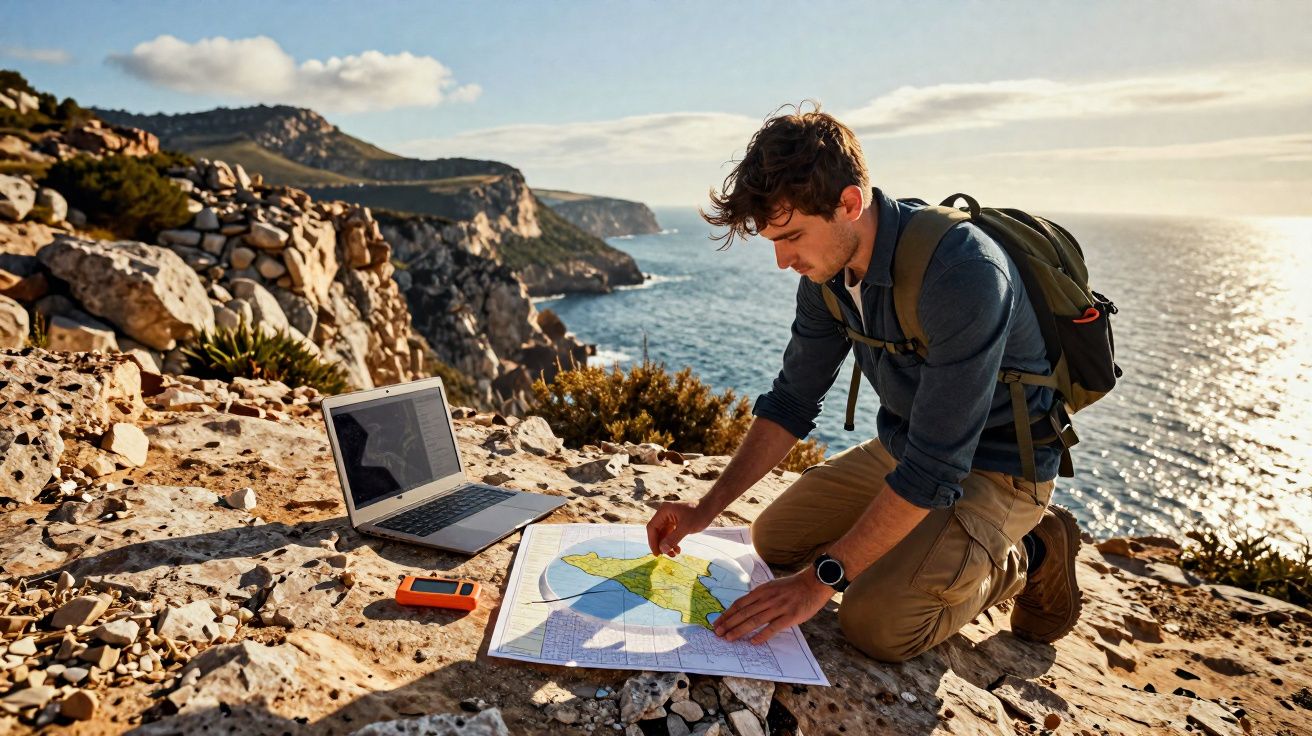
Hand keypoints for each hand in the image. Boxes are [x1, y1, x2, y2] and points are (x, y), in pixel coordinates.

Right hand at [646, 501, 711, 556]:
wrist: (710, 508)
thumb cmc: (699, 514)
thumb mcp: (686, 527)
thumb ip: (673, 539)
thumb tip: (662, 549)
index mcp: (664, 511)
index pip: (652, 527)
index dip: (652, 541)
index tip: (657, 553)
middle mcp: (664, 513)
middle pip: (657, 532)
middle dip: (661, 545)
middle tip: (666, 555)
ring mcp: (670, 518)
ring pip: (663, 534)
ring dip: (667, 545)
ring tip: (674, 554)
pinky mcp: (675, 522)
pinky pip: (670, 534)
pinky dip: (672, 542)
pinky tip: (677, 549)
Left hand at [713, 570, 832, 645]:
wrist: (814, 583)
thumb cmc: (793, 586)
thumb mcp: (772, 586)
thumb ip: (760, 596)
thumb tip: (746, 608)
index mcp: (762, 591)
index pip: (739, 603)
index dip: (727, 614)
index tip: (717, 622)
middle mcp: (767, 599)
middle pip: (743, 613)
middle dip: (728, 624)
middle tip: (718, 633)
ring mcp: (778, 607)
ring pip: (754, 620)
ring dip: (740, 630)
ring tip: (729, 638)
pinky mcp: (789, 617)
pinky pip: (772, 628)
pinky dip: (762, 635)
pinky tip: (753, 642)